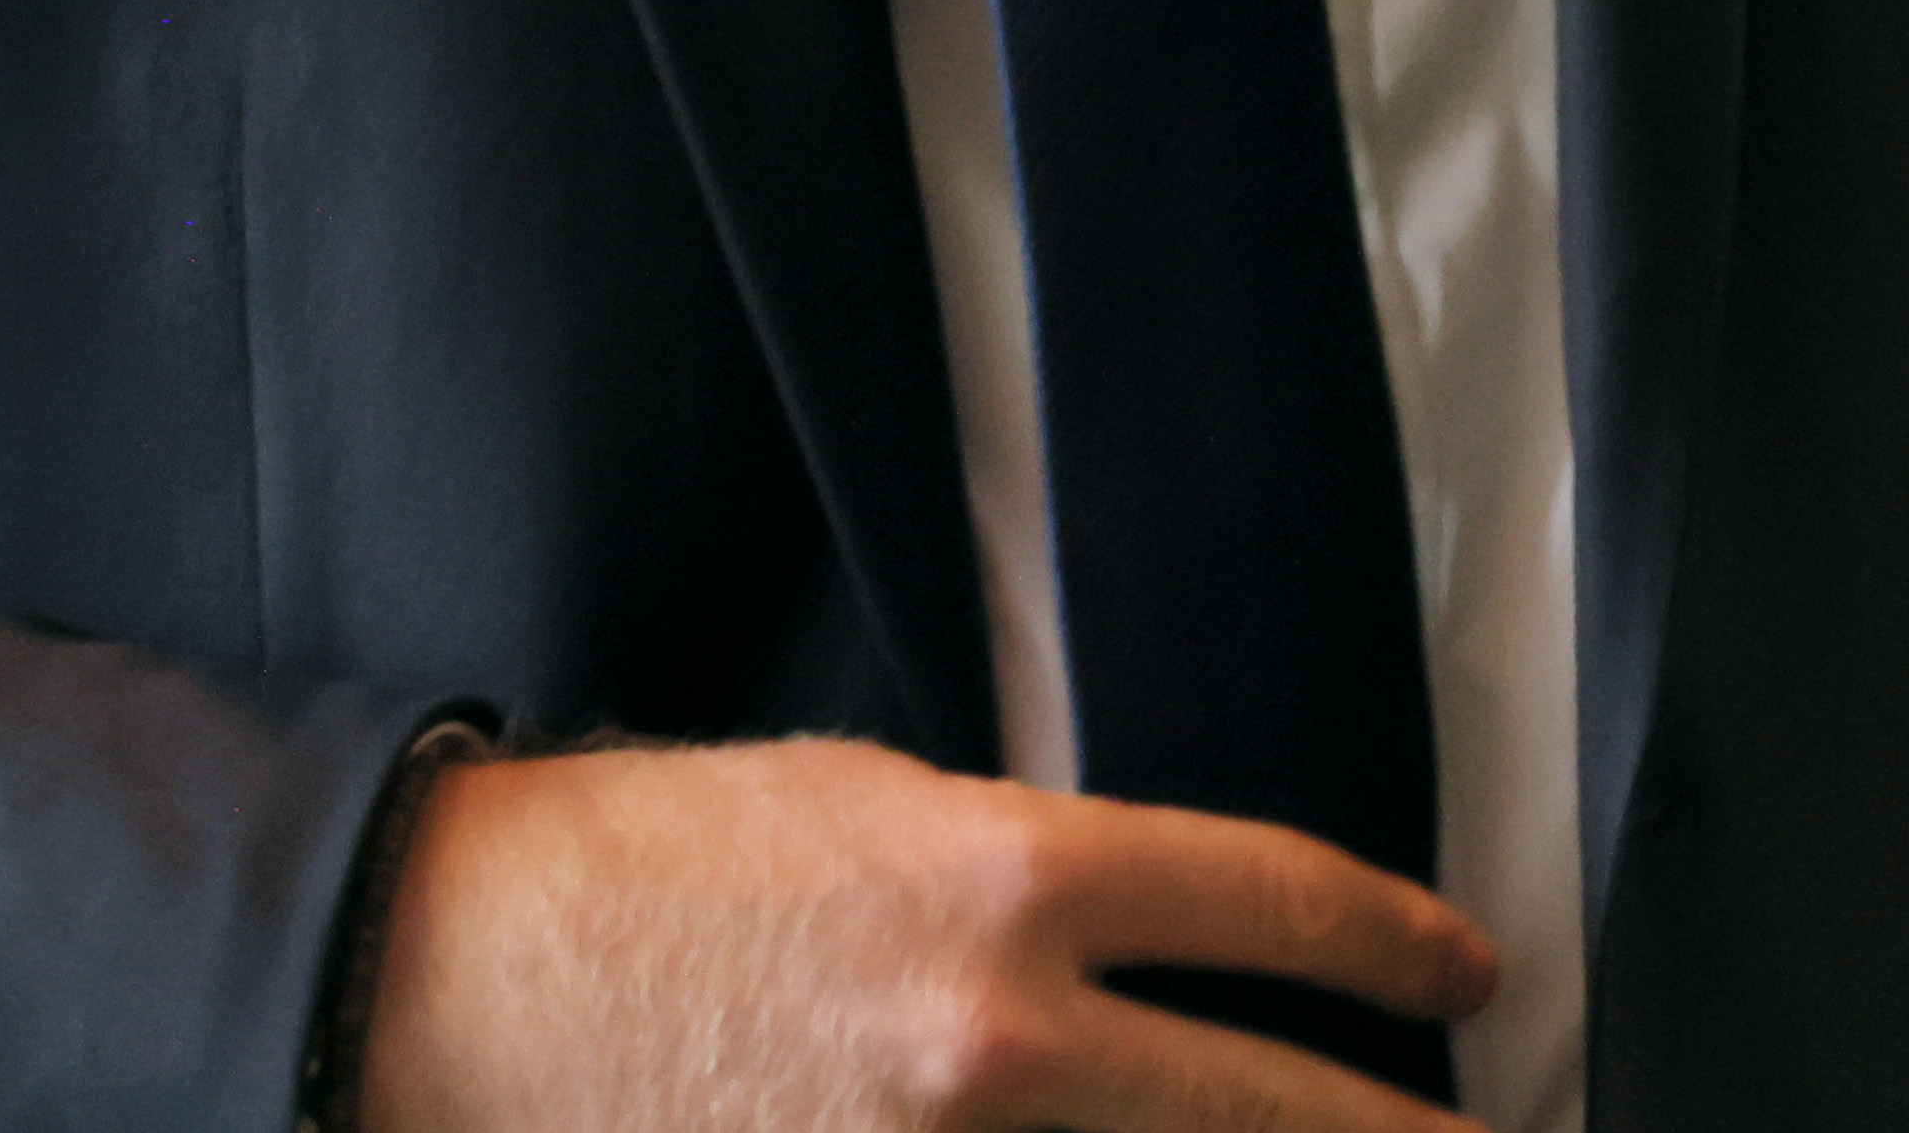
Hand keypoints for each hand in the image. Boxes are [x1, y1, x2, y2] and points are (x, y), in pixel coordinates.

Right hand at [350, 738, 1496, 1132]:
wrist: (441, 983)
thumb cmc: (645, 871)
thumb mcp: (868, 806)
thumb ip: (1028, 876)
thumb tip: (1143, 927)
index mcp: (1009, 883)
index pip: (1276, 907)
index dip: (1398, 946)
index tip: (1467, 976)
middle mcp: (1001, 1043)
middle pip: (1271, 1112)